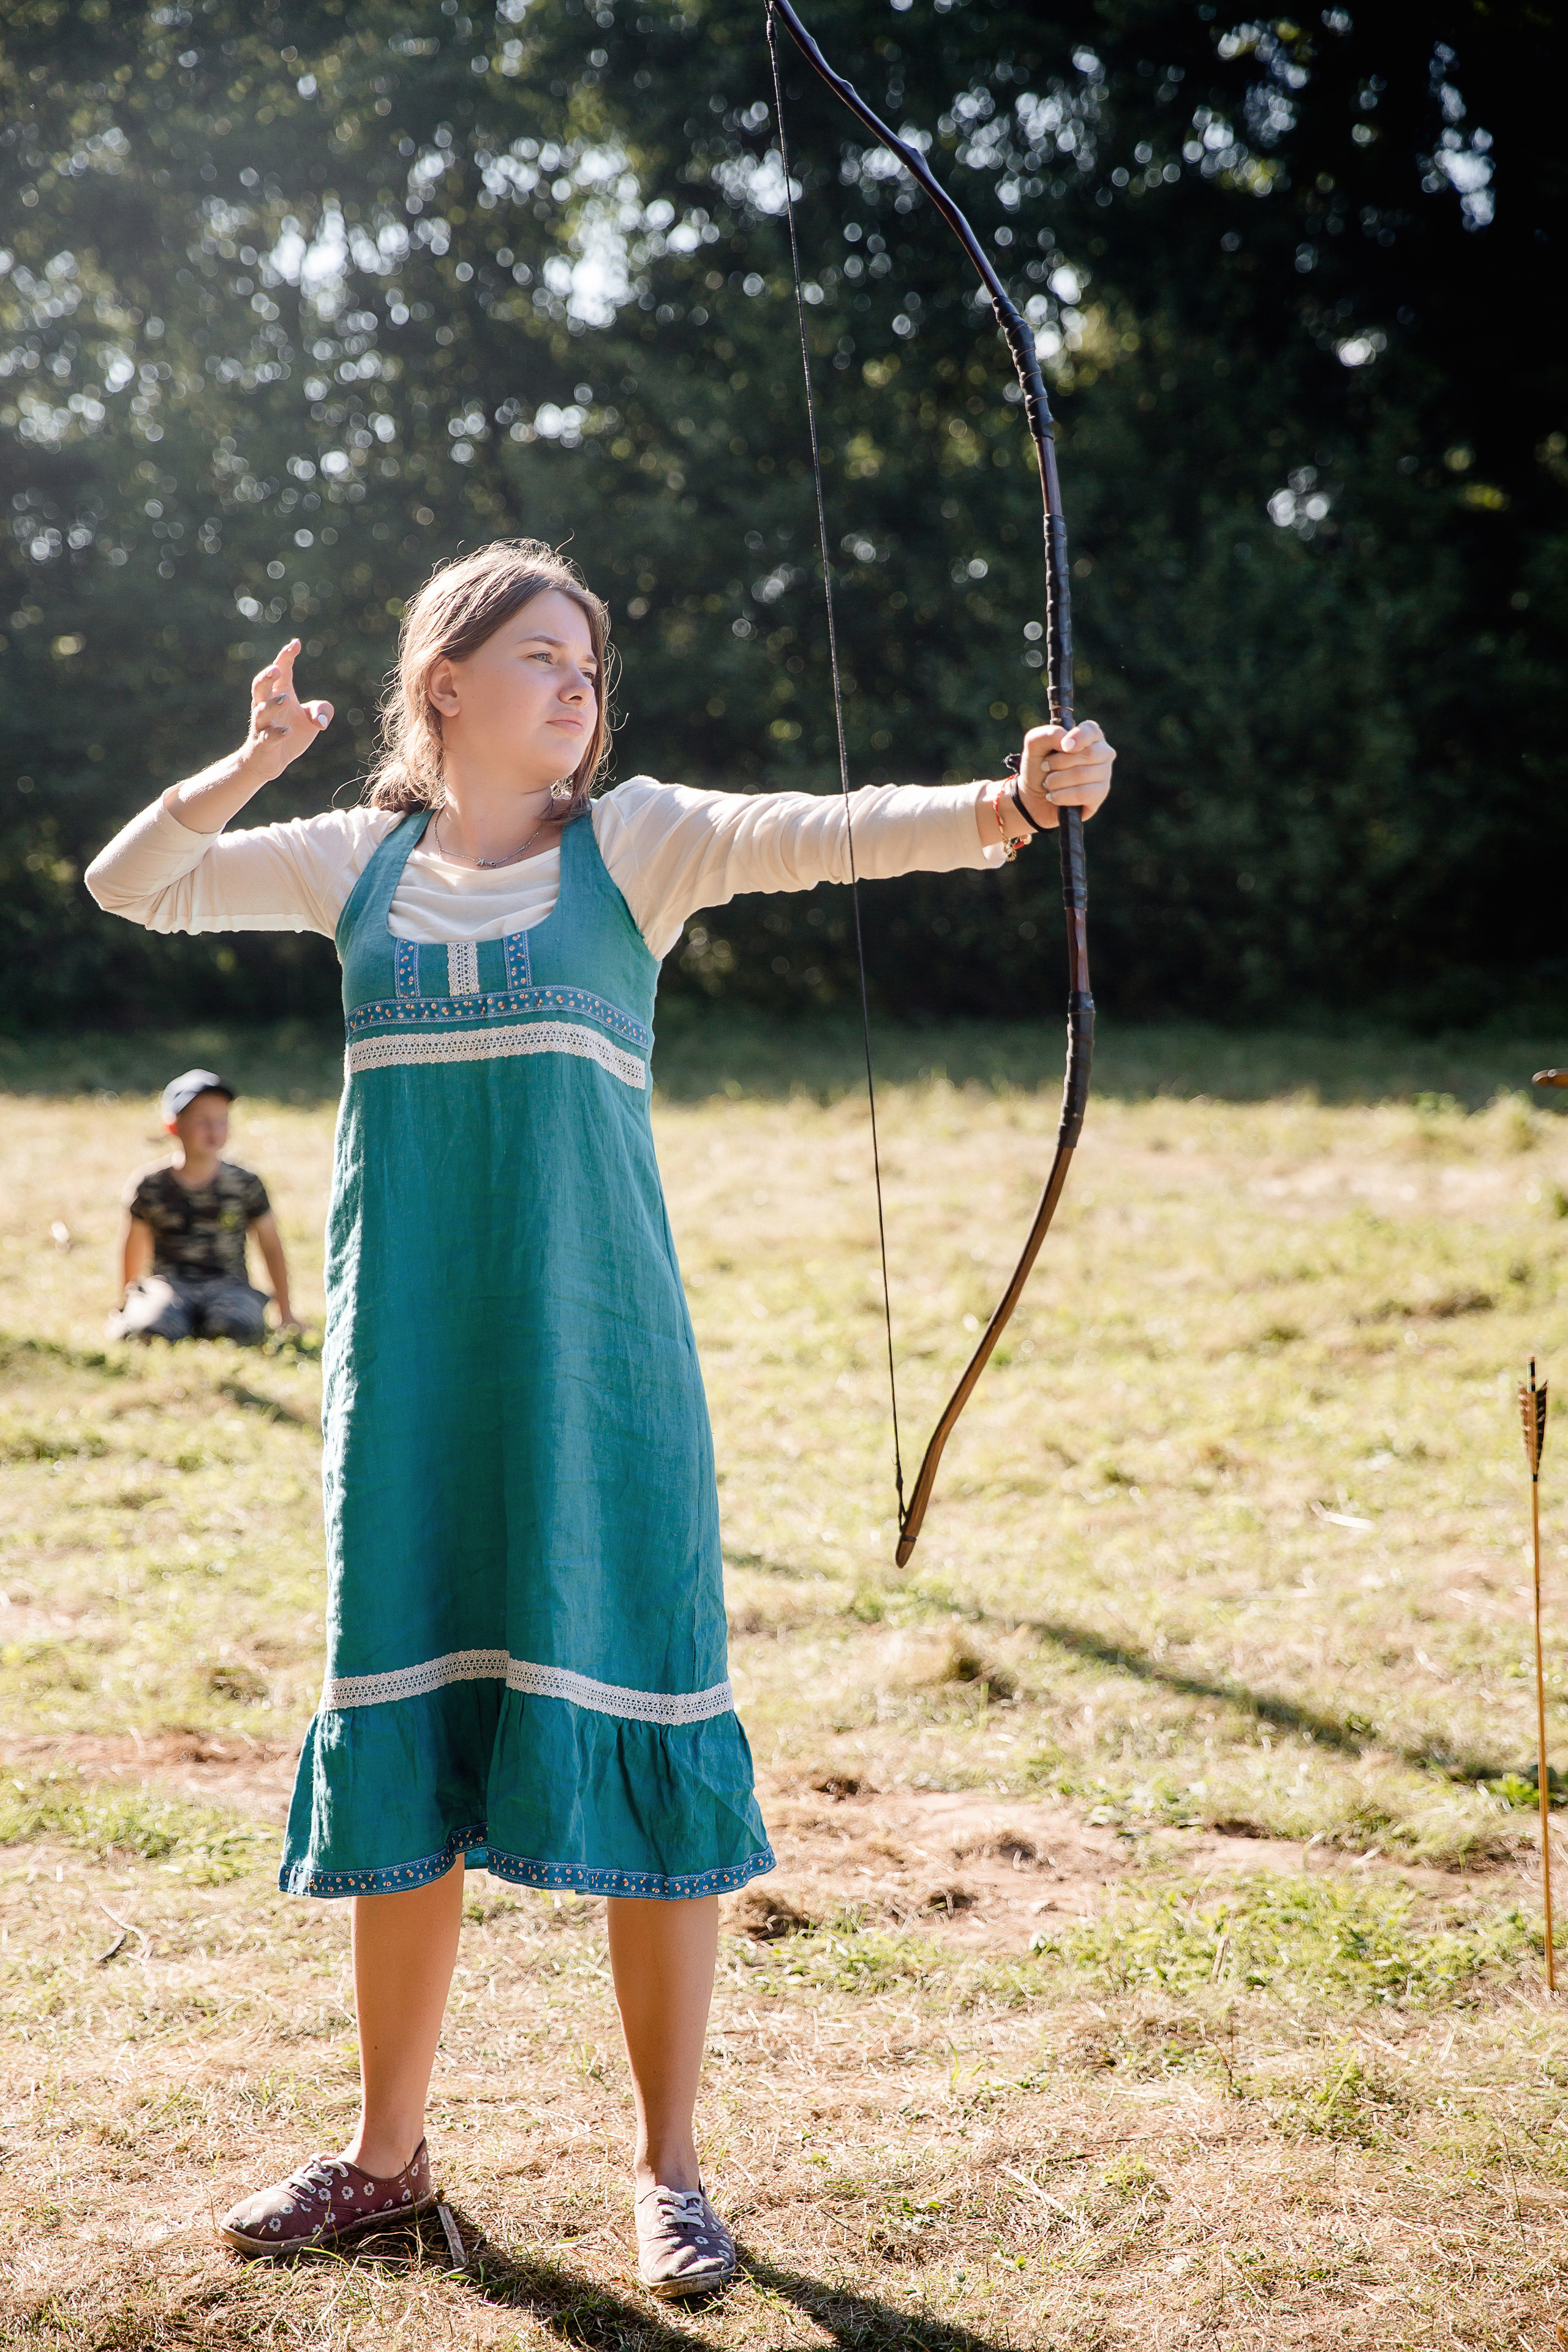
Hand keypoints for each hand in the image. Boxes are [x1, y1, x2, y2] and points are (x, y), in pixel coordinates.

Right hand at [244, 639, 332, 780]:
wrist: (269, 762)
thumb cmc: (289, 734)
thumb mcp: (311, 720)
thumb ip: (322, 710)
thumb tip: (322, 719)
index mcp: (279, 693)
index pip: (280, 671)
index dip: (285, 657)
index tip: (296, 644)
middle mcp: (266, 706)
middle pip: (260, 687)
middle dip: (266, 677)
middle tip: (277, 670)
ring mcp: (262, 725)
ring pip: (262, 711)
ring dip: (274, 704)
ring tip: (287, 698)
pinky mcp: (263, 744)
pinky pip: (268, 737)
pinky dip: (277, 734)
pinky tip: (288, 731)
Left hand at [1016, 719, 1113, 831]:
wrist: (1035, 796)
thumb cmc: (1039, 766)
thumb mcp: (1035, 745)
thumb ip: (1048, 735)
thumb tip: (1066, 742)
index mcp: (1089, 735)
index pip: (1091, 731)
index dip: (1078, 737)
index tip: (1063, 746)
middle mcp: (1102, 752)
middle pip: (1088, 754)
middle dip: (1059, 762)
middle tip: (1045, 767)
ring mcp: (1104, 774)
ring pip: (1082, 775)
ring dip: (1056, 781)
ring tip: (1047, 783)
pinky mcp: (1100, 795)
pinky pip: (1082, 794)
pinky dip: (1061, 796)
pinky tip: (1053, 796)